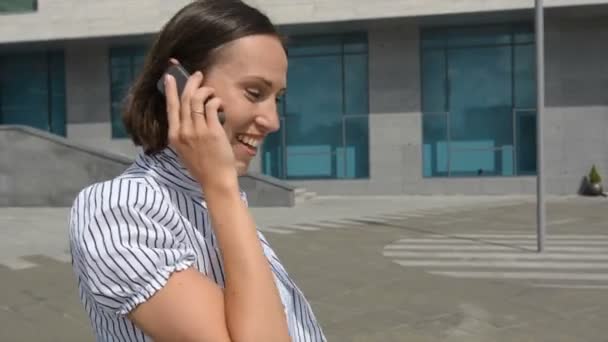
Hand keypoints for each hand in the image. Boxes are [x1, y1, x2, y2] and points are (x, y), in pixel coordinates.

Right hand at [164, 68, 237, 191]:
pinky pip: (211, 107)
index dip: (170, 90)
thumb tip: (190, 117)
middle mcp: (183, 131)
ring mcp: (197, 130)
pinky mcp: (212, 131)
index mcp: (174, 136)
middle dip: (191, 83)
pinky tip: (219, 103)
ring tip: (211, 90)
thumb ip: (184, 134)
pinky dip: (215, 101)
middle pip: (184, 99)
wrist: (215, 180)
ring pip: (197, 100)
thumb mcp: (185, 150)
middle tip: (197, 75)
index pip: (170, 108)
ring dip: (205, 90)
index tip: (169, 77)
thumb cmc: (202, 167)